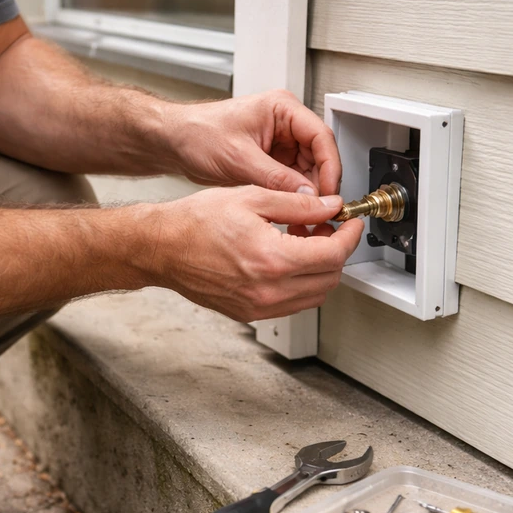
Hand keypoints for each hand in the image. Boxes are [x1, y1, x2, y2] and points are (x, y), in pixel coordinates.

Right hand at [143, 186, 362, 321]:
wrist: (162, 248)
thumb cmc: (195, 223)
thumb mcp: (251, 198)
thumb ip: (298, 204)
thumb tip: (330, 207)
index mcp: (273, 260)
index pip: (334, 254)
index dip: (350, 236)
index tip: (350, 222)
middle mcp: (269, 291)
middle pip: (330, 278)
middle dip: (337, 251)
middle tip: (325, 227)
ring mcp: (259, 307)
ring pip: (314, 296)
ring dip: (319, 270)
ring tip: (303, 242)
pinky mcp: (249, 314)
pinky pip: (292, 304)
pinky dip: (300, 283)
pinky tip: (285, 260)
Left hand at [165, 90, 340, 195]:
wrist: (173, 142)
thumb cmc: (197, 133)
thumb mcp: (239, 158)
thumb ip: (275, 178)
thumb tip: (306, 196)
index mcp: (282, 109)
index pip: (321, 136)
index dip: (330, 167)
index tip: (329, 192)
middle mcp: (284, 124)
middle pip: (319, 156)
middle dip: (319, 185)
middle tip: (319, 210)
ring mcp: (278, 144)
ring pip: (307, 172)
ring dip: (307, 194)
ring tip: (304, 215)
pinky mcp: (270, 161)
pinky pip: (291, 181)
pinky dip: (292, 197)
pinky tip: (291, 212)